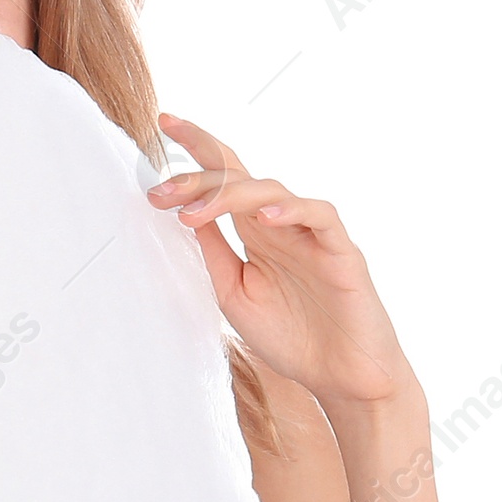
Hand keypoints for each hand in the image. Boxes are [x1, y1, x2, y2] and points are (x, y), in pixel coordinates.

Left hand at [146, 114, 418, 409]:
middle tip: (159, 192)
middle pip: (240, 176)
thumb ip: (214, 253)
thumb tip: (185, 213)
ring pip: (273, 191)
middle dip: (196, 176)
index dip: (195, 148)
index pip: (224, 177)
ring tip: (192, 212)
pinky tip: (262, 219)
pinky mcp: (342, 252)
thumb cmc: (291, 337)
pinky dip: (291, 211)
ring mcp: (312, 235)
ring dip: (229, 195)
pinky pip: (319, 216)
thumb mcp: (235, 294)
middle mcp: (282, 225)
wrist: (341, 378)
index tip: (161, 123)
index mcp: (254, 233)